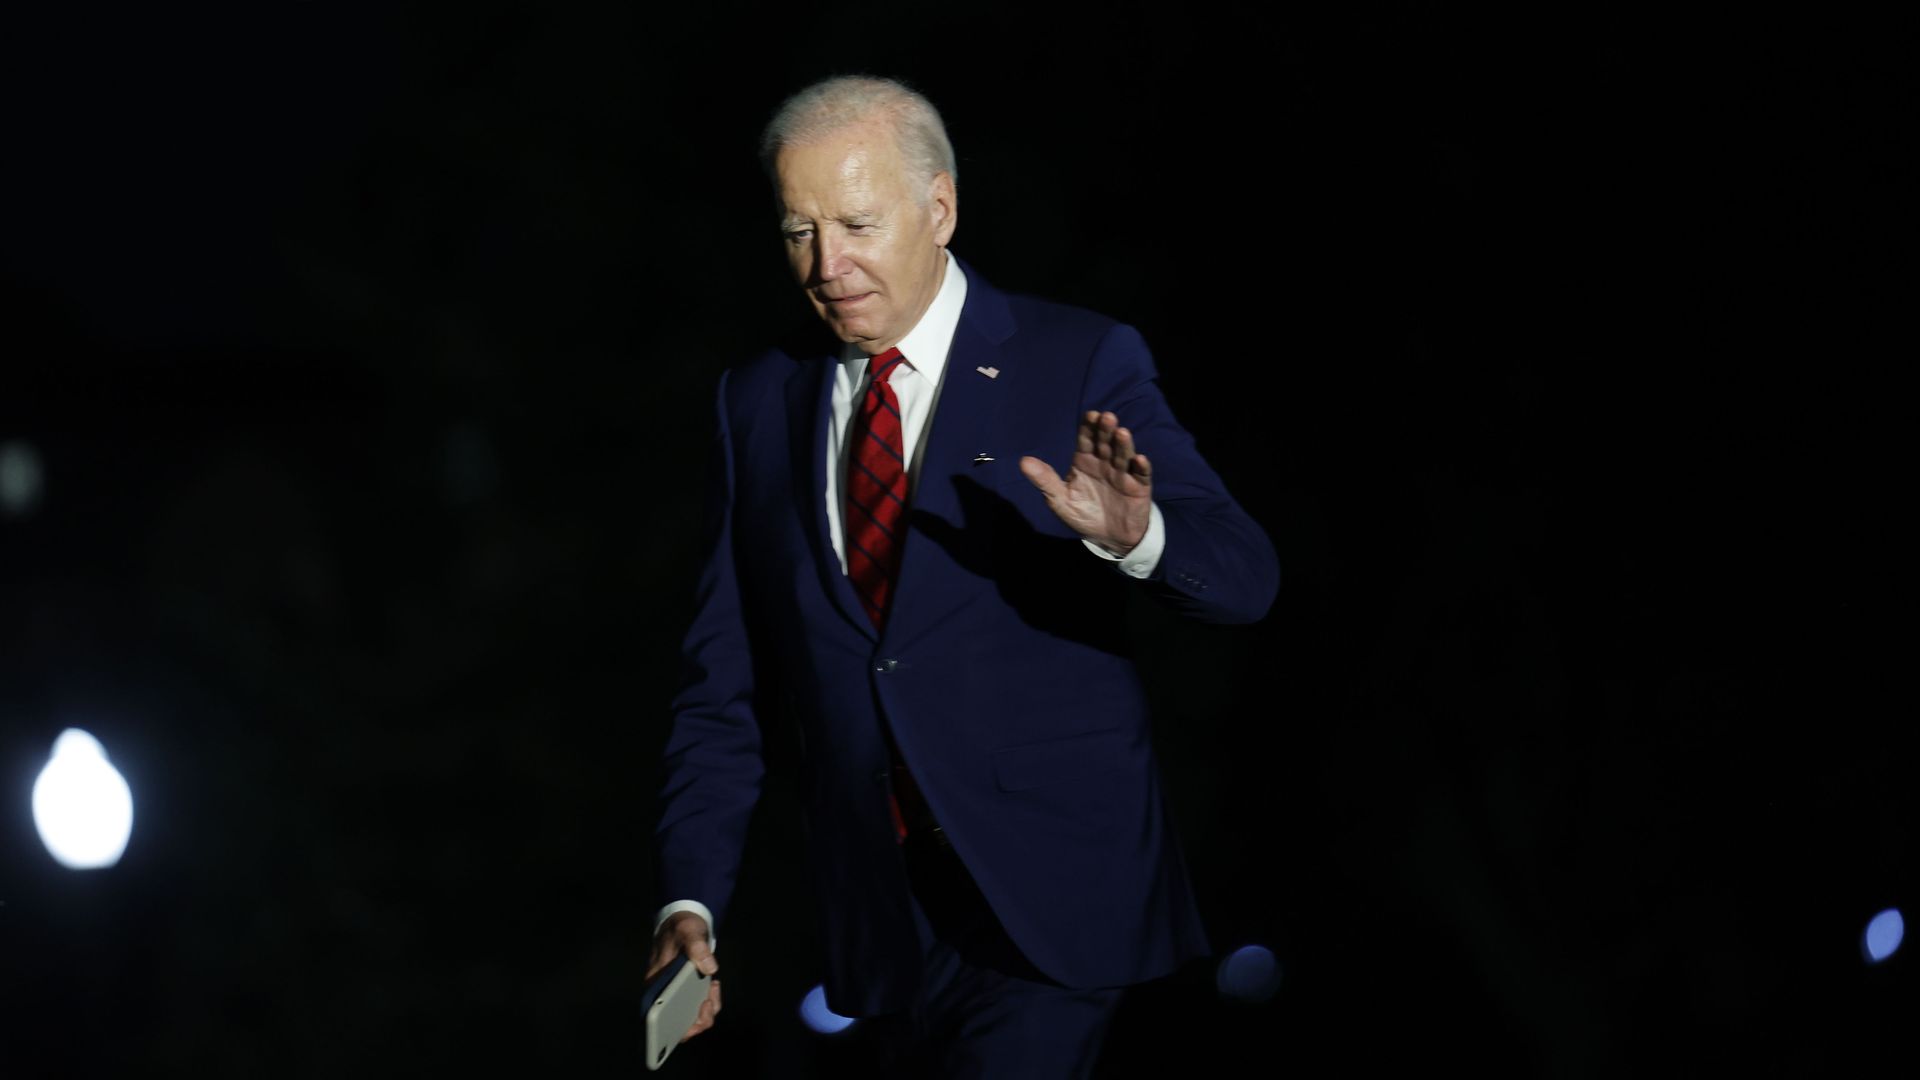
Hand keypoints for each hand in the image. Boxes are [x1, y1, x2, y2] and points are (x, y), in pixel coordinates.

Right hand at [645, 911, 721, 1042]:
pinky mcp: (686, 993)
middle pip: (677, 1025)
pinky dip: (709, 1001)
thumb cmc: (681, 927)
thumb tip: (709, 968)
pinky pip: (698, 1007)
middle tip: (709, 1001)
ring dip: (708, 1009)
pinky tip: (713, 985)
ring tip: (713, 987)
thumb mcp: (688, 930)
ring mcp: (675, 995)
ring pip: (691, 1018)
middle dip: (699, 1020)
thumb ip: (697, 946)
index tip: (692, 1014)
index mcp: (654, 984)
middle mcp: (662, 994)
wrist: (684, 922)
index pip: (658, 1018)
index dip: (675, 1027)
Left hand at [1019, 410, 1152, 554]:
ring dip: (1124, 444)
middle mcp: (1105, 462)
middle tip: (1106, 418)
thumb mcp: (1060, 500)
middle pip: (1106, 443)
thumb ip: (1044, 480)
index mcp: (1085, 461)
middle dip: (1106, 430)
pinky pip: (1142, 475)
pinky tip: (1139, 459)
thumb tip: (1023, 461)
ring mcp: (1123, 473)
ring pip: (1124, 455)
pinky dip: (1142, 467)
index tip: (1090, 416)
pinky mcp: (1139, 487)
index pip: (1086, 440)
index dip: (1088, 428)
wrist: (1109, 537)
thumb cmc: (1084, 514)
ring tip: (1122, 433)